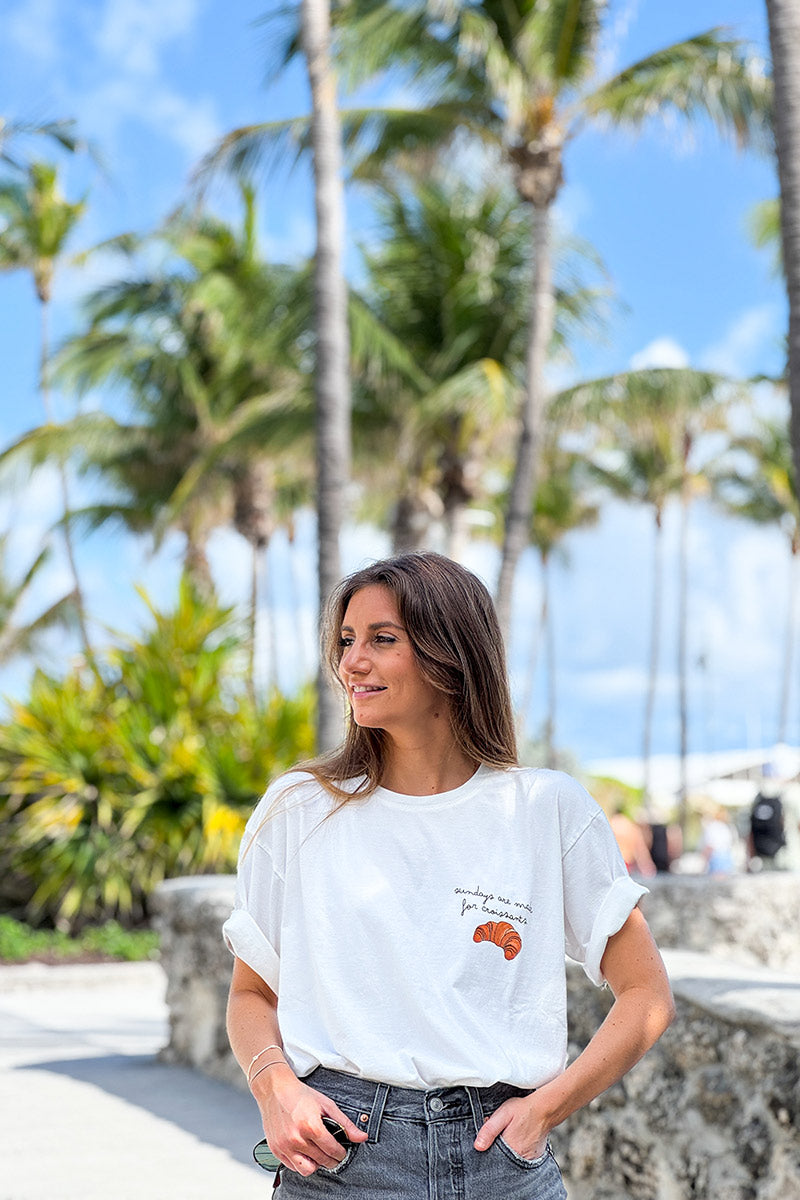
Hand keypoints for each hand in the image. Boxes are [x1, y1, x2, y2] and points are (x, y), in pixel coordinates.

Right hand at [254, 1067, 368, 1175]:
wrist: (275, 1090)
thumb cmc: (300, 1095)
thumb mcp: (326, 1104)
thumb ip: (345, 1123)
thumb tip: (361, 1137)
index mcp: (310, 1126)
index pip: (332, 1150)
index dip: (341, 1153)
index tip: (342, 1152)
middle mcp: (296, 1139)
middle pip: (321, 1161)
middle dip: (331, 1160)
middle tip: (333, 1154)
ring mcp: (284, 1146)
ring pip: (307, 1170)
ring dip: (316, 1164)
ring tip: (319, 1154)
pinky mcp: (276, 1149)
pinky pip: (292, 1167)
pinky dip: (301, 1163)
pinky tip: (306, 1152)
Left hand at [474, 1094, 549, 1161]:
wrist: (545, 1108)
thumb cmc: (523, 1109)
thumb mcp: (503, 1114)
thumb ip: (489, 1130)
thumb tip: (478, 1147)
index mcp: (511, 1149)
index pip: (493, 1157)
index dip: (489, 1147)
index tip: (491, 1137)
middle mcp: (520, 1158)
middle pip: (502, 1159)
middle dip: (498, 1149)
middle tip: (503, 1133)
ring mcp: (529, 1160)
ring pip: (511, 1159)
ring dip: (507, 1151)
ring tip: (511, 1135)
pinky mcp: (535, 1157)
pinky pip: (521, 1158)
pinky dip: (517, 1151)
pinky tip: (518, 1140)